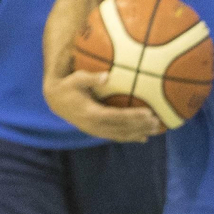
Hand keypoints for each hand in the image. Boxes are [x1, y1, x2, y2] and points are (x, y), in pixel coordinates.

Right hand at [43, 70, 166, 142]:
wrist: (56, 100)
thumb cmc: (68, 86)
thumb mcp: (76, 79)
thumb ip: (90, 78)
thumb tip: (107, 75)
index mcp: (91, 113)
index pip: (116, 116)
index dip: (133, 116)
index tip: (149, 113)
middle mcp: (94, 125)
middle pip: (121, 128)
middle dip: (140, 126)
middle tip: (157, 122)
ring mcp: (95, 131)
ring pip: (120, 135)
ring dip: (138, 133)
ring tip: (156, 130)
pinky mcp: (97, 132)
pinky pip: (116, 136)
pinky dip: (130, 137)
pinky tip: (144, 138)